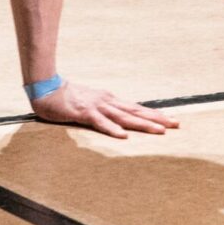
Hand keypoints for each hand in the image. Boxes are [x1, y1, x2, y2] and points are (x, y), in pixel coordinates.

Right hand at [31, 80, 179, 137]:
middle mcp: (107, 101)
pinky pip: (100, 123)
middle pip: (136, 111)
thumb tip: (116, 120)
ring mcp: (97, 106)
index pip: (136, 108)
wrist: (46, 88)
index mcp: (109, 100)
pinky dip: (112, 129)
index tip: (171, 119)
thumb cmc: (67, 97)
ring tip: (160, 131)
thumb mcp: (90, 104)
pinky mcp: (84, 112)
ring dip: (142, 124)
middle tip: (177, 124)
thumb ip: (103, 111)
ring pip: (124, 117)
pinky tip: (123, 136)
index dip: (154, 114)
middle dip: (157, 118)